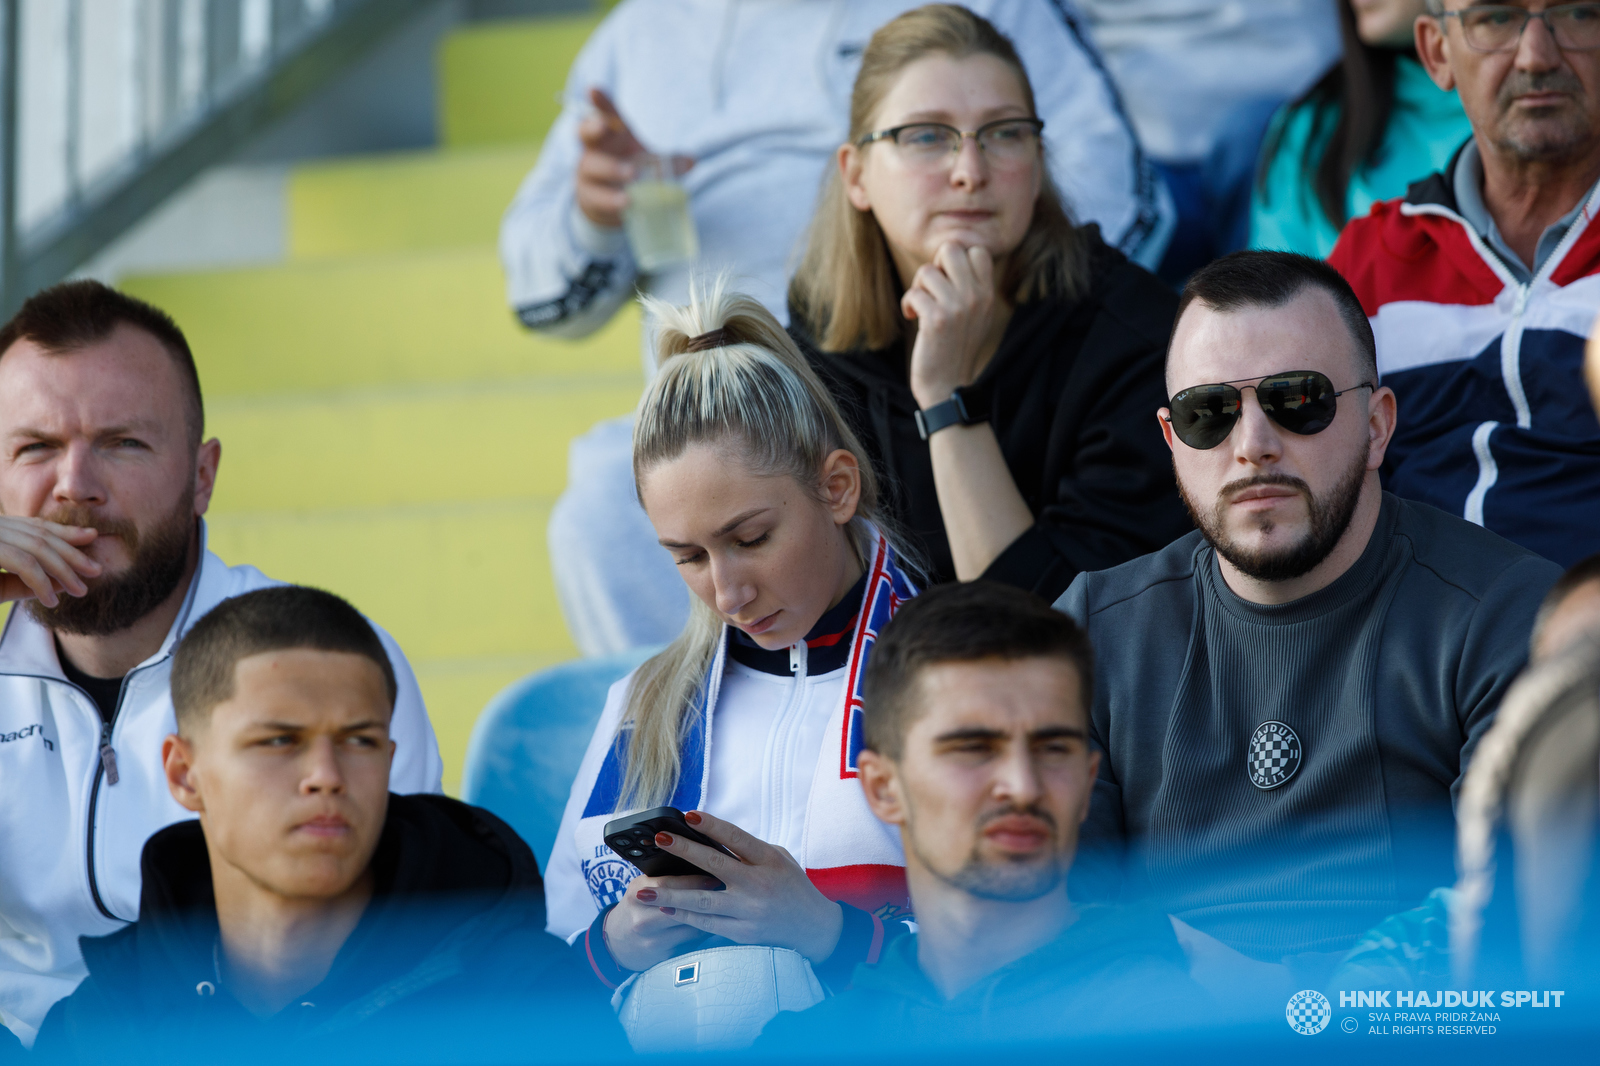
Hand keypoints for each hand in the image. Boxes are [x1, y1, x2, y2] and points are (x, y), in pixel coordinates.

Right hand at [0, 516, 100, 605]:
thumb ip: (24, 582)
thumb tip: (62, 584)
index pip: (32, 526)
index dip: (64, 532)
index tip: (91, 536)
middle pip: (38, 534)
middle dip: (71, 553)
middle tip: (97, 570)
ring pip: (36, 548)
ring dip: (64, 571)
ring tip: (80, 590)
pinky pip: (24, 564)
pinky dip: (42, 582)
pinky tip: (51, 601)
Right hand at [574, 88, 692, 228]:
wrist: (610, 203)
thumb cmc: (631, 170)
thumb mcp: (650, 163)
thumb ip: (669, 162)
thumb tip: (691, 161)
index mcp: (611, 134)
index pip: (604, 114)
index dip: (599, 101)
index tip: (593, 89)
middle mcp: (594, 150)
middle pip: (586, 134)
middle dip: (592, 127)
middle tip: (602, 125)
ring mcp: (588, 173)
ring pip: (592, 167)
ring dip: (612, 169)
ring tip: (632, 173)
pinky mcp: (589, 197)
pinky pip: (597, 197)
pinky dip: (611, 199)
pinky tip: (626, 202)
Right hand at [602, 870, 718, 971]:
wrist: (617, 941)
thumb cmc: (637, 907)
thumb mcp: (642, 887)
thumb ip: (664, 878)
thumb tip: (699, 863)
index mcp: (637, 893)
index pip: (669, 884)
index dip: (695, 878)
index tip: (716, 873)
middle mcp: (642, 918)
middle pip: (682, 906)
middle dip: (707, 897)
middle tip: (727, 888)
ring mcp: (652, 939)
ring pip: (691, 925)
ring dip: (711, 915)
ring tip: (726, 904)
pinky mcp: (662, 955)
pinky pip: (691, 940)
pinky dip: (704, 929)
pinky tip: (717, 922)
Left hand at [623, 810, 844, 965]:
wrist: (814, 928)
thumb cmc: (792, 886)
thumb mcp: (778, 859)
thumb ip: (749, 850)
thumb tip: (710, 838)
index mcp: (769, 859)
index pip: (736, 838)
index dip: (711, 825)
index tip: (687, 814)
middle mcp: (759, 884)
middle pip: (714, 865)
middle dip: (684, 851)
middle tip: (658, 839)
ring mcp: (750, 910)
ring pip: (703, 901)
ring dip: (671, 894)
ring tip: (645, 889)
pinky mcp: (744, 933)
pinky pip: (708, 923)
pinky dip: (685, 916)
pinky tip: (665, 909)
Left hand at [901, 242, 1002, 408]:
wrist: (948, 385)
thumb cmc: (955, 348)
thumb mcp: (974, 315)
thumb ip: (969, 286)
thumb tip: (949, 252)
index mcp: (988, 294)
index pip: (976, 250)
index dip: (955, 260)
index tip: (947, 281)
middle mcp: (976, 297)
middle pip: (950, 250)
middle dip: (934, 266)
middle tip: (931, 289)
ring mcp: (958, 308)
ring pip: (926, 271)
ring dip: (917, 288)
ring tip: (921, 307)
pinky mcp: (937, 320)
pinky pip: (914, 293)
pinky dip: (908, 304)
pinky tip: (913, 317)